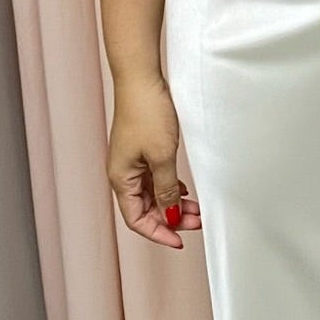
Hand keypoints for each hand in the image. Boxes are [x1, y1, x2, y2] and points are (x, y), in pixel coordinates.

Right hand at [107, 72, 202, 248]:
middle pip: (146, 209)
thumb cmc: (146, 113)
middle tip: (197, 221)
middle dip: (170, 219)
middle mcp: (123, 173)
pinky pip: (154, 178)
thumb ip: (166, 190)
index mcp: (122, 179)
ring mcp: (131, 161)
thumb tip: (169, 215)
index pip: (137, 219)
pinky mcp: (140, 149)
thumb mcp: (162, 157)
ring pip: (152, 194)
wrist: (141, 79)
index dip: (158, 233)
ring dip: (173, 203)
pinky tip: (183, 190)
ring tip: (196, 208)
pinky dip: (169, 188)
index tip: (180, 241)